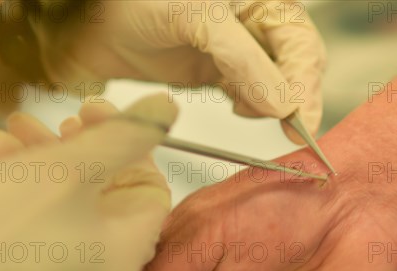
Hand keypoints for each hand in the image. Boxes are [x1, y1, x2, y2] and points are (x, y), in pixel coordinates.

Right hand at [0, 94, 174, 270]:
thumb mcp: (72, 166)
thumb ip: (126, 134)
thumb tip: (165, 109)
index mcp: (127, 252)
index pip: (149, 188)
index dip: (127, 146)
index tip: (95, 116)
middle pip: (109, 195)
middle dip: (83, 148)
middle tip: (59, 123)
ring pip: (76, 207)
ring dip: (51, 161)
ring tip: (19, 130)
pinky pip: (51, 228)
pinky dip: (33, 192)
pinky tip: (5, 155)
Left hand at [38, 0, 325, 139]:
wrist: (90, 20)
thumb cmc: (140, 0)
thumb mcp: (200, 20)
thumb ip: (245, 61)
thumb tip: (283, 105)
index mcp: (262, 1)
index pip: (301, 44)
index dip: (305, 84)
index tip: (300, 124)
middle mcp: (256, 23)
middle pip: (296, 66)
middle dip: (293, 98)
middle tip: (288, 130)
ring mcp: (239, 49)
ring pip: (275, 84)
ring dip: (271, 105)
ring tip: (247, 109)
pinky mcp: (220, 71)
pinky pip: (249, 94)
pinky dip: (250, 107)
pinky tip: (238, 108)